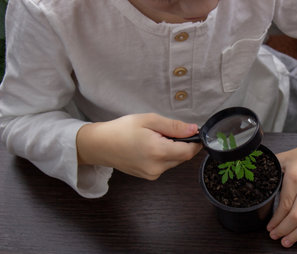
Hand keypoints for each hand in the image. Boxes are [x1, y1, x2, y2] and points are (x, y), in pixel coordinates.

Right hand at [76, 113, 202, 179]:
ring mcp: (152, 174)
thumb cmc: (122, 130)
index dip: (195, 142)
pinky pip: (165, 165)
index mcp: (158, 152)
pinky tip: (151, 147)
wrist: (100, 145)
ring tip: (156, 138)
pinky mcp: (149, 176)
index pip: (189, 151)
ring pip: (174, 161)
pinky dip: (164, 156)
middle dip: (182, 144)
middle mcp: (157, 167)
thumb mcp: (149, 120)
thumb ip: (174, 127)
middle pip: (183, 157)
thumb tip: (193, 130)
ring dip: (172, 150)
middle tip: (167, 131)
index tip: (194, 132)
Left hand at [267, 115, 296, 246]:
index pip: (284, 205)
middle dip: (284, 230)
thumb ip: (269, 168)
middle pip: (296, 217)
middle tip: (275, 237)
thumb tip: (250, 177)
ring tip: (287, 241)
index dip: (276, 220)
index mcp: (295, 177)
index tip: (269, 227)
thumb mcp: (283, 158)